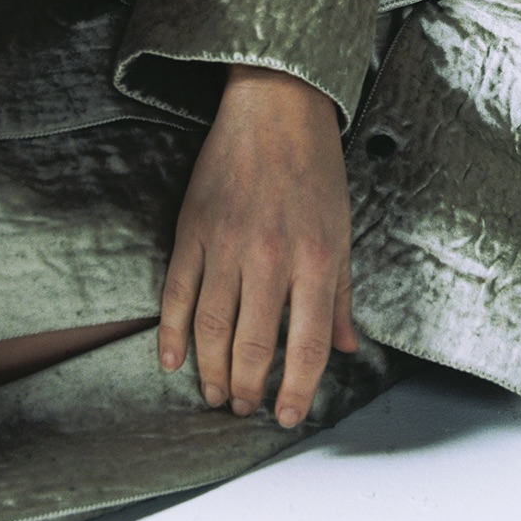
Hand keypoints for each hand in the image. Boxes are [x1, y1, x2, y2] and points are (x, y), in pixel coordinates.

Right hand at [158, 65, 357, 426]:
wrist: (277, 104)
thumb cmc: (316, 167)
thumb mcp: (342, 231)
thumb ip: (341, 295)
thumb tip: (347, 348)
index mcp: (316, 259)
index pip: (306, 346)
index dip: (296, 391)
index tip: (287, 416)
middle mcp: (270, 256)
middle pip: (252, 345)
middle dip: (247, 388)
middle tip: (243, 407)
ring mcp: (227, 242)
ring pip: (212, 328)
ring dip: (211, 371)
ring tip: (214, 394)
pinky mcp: (193, 228)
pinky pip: (178, 292)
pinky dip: (172, 332)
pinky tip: (173, 361)